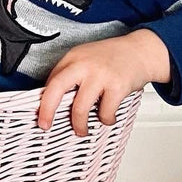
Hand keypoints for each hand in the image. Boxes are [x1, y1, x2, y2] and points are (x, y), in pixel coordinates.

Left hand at [36, 29, 170, 135]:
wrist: (141, 51)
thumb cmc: (113, 57)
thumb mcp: (87, 57)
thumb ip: (72, 74)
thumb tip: (55, 99)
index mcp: (73, 57)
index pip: (51, 80)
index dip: (43, 100)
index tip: (40, 114)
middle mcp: (84, 64)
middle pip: (56, 88)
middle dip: (47, 110)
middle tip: (45, 125)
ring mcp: (100, 75)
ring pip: (80, 108)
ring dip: (79, 125)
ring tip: (81, 130)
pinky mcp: (117, 86)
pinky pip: (104, 113)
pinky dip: (105, 120)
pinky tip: (108, 117)